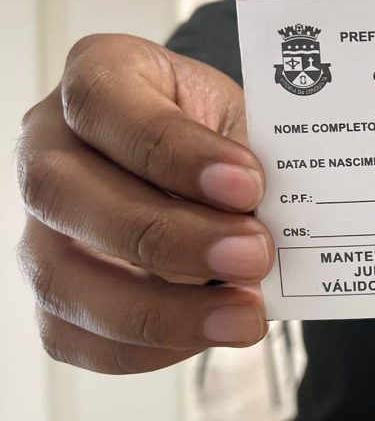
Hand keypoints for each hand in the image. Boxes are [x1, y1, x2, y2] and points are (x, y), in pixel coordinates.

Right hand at [17, 34, 270, 372]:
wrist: (214, 167)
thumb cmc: (225, 134)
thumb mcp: (246, 118)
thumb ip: (254, 157)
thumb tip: (287, 221)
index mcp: (98, 75)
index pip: (103, 101)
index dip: (173, 149)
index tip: (247, 184)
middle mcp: (49, 144)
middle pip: (67, 193)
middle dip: (169, 235)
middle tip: (254, 254)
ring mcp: (41, 222)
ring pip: (61, 276)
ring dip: (160, 307)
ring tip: (243, 315)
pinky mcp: (54, 287)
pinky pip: (72, 335)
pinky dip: (145, 346)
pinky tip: (208, 332)